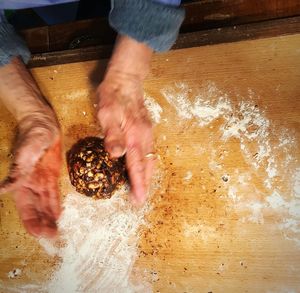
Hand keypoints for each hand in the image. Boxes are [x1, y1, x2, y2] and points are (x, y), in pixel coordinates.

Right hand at [0, 113, 61, 237]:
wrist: (43, 123)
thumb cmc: (33, 134)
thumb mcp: (26, 151)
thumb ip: (17, 171)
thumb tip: (3, 189)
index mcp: (21, 181)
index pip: (25, 207)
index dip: (31, 221)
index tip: (39, 234)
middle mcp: (30, 184)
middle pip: (35, 209)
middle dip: (42, 223)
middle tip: (52, 236)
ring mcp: (41, 180)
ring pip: (44, 203)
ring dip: (49, 217)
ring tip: (55, 231)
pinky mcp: (51, 175)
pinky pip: (53, 193)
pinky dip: (55, 204)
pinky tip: (58, 214)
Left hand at [97, 71, 154, 204]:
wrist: (127, 80)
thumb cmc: (113, 97)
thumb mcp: (107, 114)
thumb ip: (112, 134)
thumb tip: (116, 155)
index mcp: (134, 137)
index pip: (137, 166)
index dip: (138, 184)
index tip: (139, 199)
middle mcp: (145, 138)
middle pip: (148, 166)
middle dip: (145, 183)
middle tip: (140, 198)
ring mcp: (148, 133)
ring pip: (150, 159)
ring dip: (147, 175)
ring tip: (142, 187)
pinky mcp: (147, 129)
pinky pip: (149, 151)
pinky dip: (147, 164)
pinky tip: (142, 166)